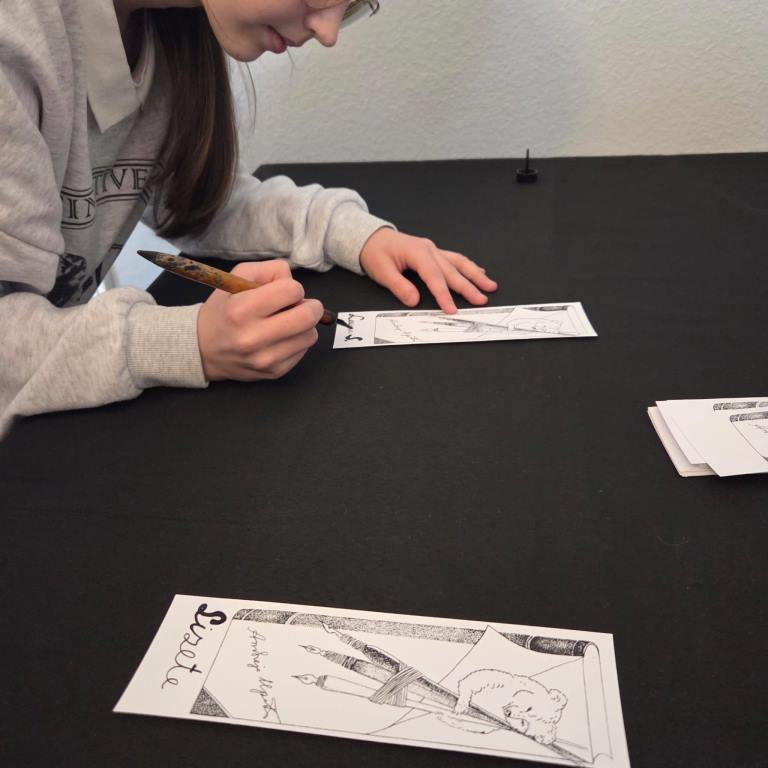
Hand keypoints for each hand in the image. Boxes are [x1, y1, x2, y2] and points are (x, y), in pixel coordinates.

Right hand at [197, 260, 322, 381]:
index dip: (293, 288)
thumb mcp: (237, 278)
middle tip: (301, 305)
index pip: (291, 291)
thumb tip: (296, 285)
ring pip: (310, 335)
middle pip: (307, 317)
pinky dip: (298, 341)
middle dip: (311, 306)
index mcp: (241, 310)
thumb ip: (270, 271)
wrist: (204, 348)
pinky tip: (281, 338)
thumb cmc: (224, 309)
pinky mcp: (274, 372)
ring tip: (288, 322)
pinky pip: (303, 351)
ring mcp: (264, 359)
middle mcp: (252, 337)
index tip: (285, 292)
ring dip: (305, 325)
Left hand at [359, 228, 496, 313]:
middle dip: (468, 287)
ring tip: (490, 286)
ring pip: (459, 263)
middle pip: (452, 271)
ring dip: (475, 275)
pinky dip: (468, 267)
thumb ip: (398, 286)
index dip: (443, 295)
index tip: (451, 309)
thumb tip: (414, 301)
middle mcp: (429, 249)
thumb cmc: (375, 253)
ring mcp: (433, 250)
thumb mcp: (381, 271)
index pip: (434, 277)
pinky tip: (479, 272)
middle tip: (482, 299)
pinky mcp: (434, 252)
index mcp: (417, 252)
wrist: (371, 237)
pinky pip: (455, 259)